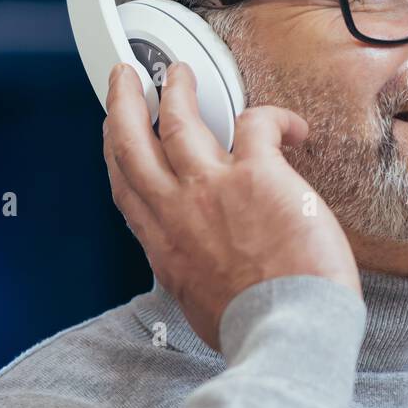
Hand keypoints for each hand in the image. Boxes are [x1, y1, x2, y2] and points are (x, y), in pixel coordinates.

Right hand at [102, 61, 360, 351]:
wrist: (286, 333)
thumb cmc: (256, 329)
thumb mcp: (201, 306)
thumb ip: (196, 275)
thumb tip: (206, 268)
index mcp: (165, 247)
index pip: (127, 189)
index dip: (117, 154)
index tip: (115, 135)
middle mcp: (178, 211)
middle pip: (132, 142)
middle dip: (123, 102)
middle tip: (125, 79)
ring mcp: (213, 188)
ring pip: (181, 119)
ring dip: (177, 89)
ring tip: (180, 74)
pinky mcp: (258, 174)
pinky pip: (257, 122)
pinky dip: (275, 116)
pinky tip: (292, 125)